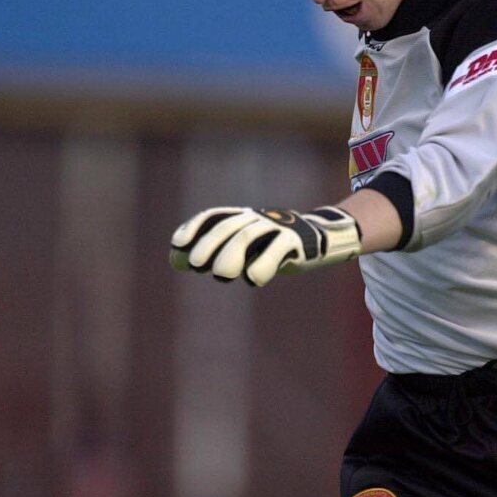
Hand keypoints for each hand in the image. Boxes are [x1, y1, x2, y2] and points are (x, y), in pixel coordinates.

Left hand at [170, 206, 361, 285]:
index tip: (177, 244)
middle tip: (197, 264)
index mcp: (243, 218)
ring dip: (232, 254)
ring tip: (221, 275)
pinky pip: (278, 251)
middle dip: (210, 243)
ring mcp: (278, 228)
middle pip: (229, 227)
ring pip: (250, 236)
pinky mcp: (297, 243)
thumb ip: (212, 252)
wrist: (322, 238)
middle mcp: (258, 219)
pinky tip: (253, 279)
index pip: (215, 217)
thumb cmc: (274, 246)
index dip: (195, 227)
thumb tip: (174, 260)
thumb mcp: (245, 248)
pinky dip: (264, 265)